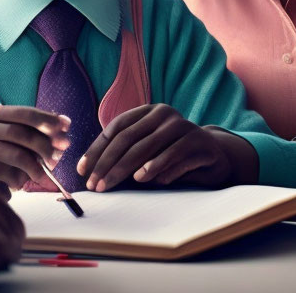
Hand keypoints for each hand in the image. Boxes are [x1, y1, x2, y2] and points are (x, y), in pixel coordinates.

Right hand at [0, 105, 70, 188]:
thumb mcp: (5, 131)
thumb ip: (30, 129)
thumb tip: (64, 127)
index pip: (22, 112)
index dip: (46, 119)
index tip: (66, 126)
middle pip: (19, 133)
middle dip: (43, 144)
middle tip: (58, 156)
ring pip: (14, 154)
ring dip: (35, 165)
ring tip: (44, 174)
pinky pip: (6, 174)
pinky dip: (20, 179)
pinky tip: (23, 182)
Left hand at [76, 104, 258, 190]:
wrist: (213, 155)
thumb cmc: (172, 153)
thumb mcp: (147, 150)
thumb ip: (125, 153)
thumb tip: (91, 169)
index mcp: (148, 111)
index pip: (116, 128)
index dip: (97, 149)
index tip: (83, 170)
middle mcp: (164, 114)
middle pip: (129, 138)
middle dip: (108, 163)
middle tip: (95, 184)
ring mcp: (183, 126)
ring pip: (149, 146)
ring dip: (127, 167)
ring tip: (112, 182)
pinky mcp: (199, 142)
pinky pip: (174, 155)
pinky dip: (158, 167)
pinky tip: (145, 179)